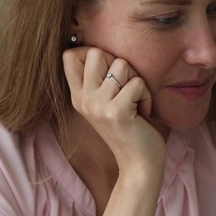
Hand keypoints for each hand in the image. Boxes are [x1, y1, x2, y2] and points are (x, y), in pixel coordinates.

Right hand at [62, 47, 165, 177]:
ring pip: (121, 64)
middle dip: (119, 64)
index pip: (69, 55)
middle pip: (96, 52)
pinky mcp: (117, 112)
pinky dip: (146, 96)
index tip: (108, 73)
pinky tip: (142, 113)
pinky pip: (137, 82)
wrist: (138, 166)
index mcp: (78, 96)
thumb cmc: (128, 131)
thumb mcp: (105, 104)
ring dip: (136, 81)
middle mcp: (83, 100)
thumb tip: (100, 50)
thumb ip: (98, 80)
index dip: (93, 53)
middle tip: (125, 88)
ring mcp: (98, 106)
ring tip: (135, 102)